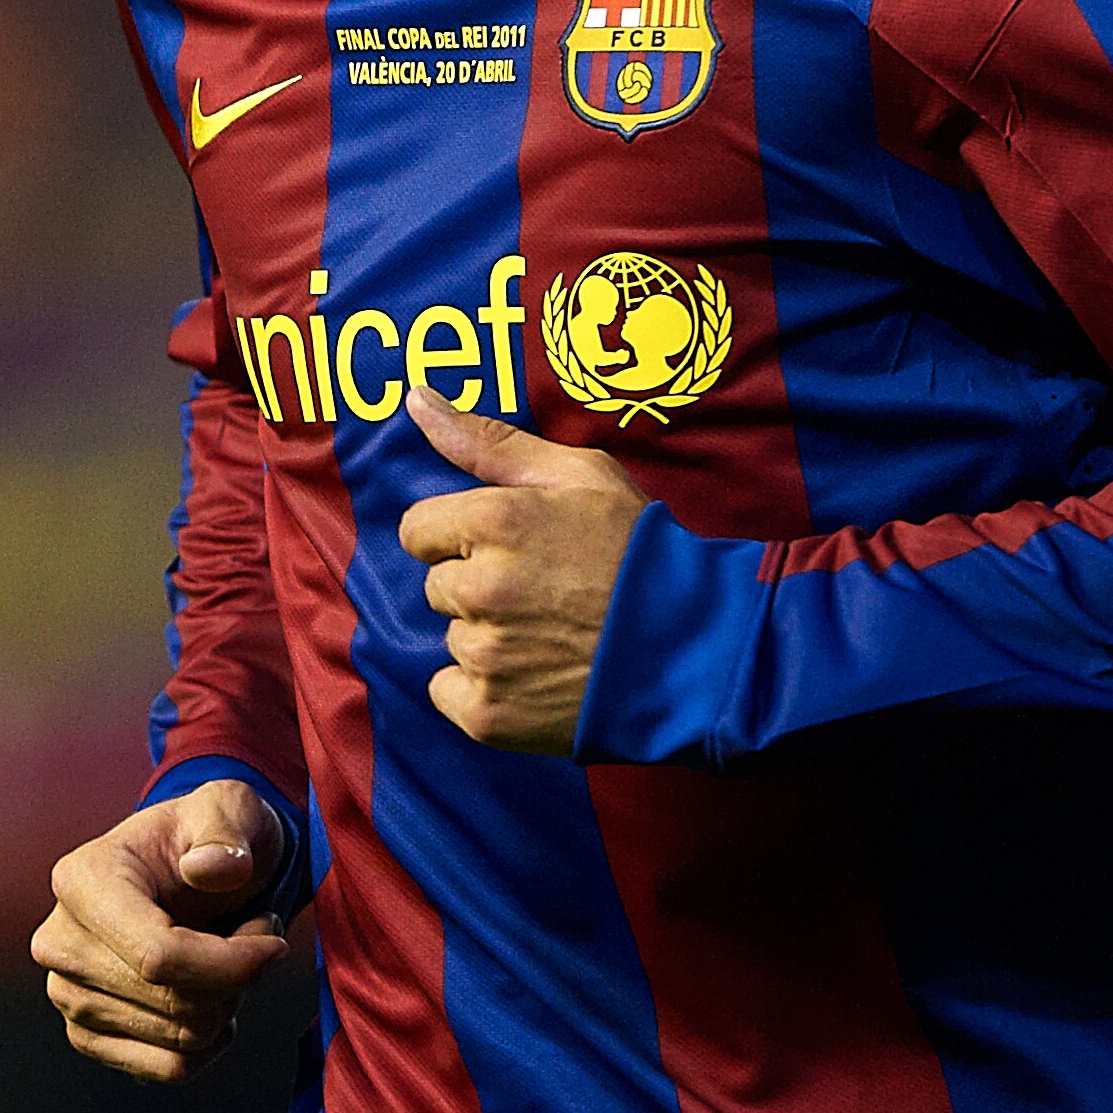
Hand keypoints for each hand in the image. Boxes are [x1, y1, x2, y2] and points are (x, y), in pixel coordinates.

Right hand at [32, 778, 288, 1081]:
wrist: (197, 869)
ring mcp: (67, 994)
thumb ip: (227, 828)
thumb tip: (210, 869)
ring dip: (228, 1003)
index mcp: (82, 880)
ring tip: (230, 951)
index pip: (157, 956)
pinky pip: (169, 1069)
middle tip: (254, 932)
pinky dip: (211, 1042)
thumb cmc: (213, 835)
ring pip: (179, 1038)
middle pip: (172, 1002)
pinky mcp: (88, 1034)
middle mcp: (60, 941)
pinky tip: (216, 996)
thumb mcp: (231, 807)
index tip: (275, 942)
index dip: (231, 963)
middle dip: (236, 976)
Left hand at [399, 387, 645, 752]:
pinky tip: (537, 677)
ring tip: (553, 634)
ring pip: (453, 637)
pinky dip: (485, 690)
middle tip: (545, 591)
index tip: (509, 546)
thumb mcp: (580, 475)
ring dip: (490, 636)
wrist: (697, 649)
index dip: (460, 536)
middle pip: (438, 585)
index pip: (417, 530)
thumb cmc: (640, 552)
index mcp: (495, 521)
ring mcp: (485, 655)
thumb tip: (415, 399)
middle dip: (479, 584)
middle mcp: (481, 586)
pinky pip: (451, 693)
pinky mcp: (490, 713)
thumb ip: (489, 442)